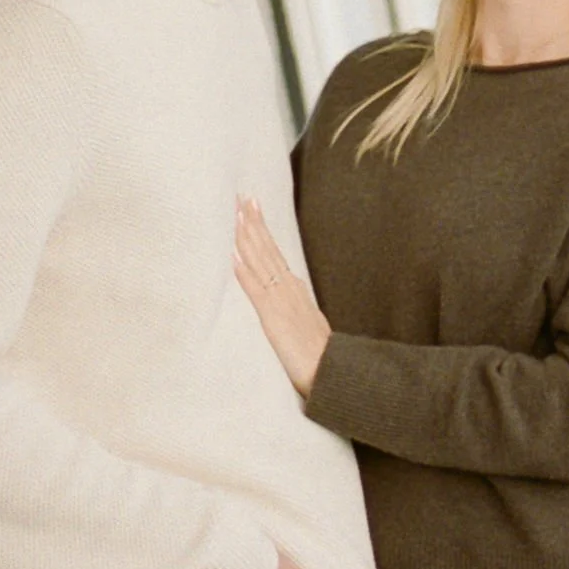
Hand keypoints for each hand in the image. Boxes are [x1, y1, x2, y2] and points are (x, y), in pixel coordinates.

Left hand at [234, 196, 330, 397]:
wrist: (334, 372)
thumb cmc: (319, 354)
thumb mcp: (307, 321)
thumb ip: (294, 305)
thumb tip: (284, 293)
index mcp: (295, 288)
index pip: (274, 252)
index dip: (261, 228)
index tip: (252, 206)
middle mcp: (288, 288)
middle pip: (267, 248)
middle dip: (253, 221)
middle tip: (241, 195)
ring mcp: (281, 301)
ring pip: (261, 261)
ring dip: (247, 236)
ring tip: (236, 214)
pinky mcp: (273, 318)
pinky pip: (256, 290)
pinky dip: (245, 270)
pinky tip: (234, 254)